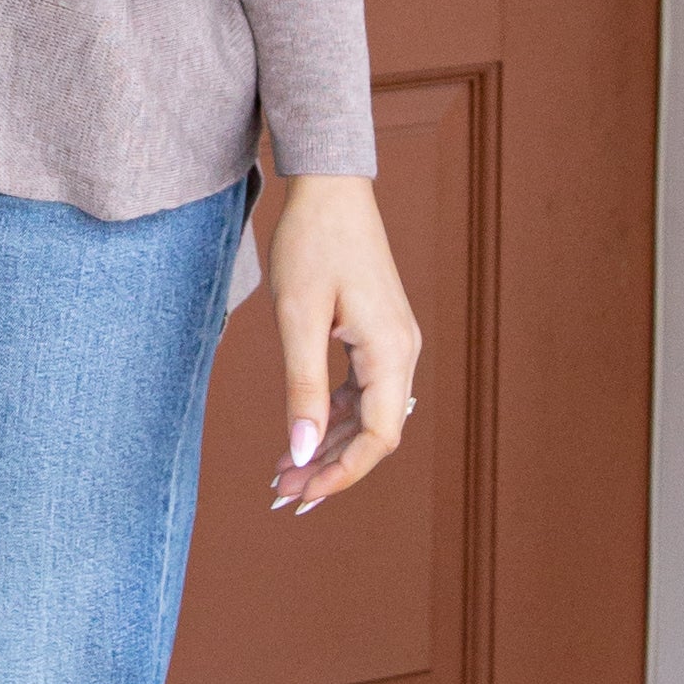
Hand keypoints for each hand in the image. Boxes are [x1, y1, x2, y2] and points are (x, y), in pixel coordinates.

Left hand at [269, 169, 417, 515]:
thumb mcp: (296, 317)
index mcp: (390, 350)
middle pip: (374, 433)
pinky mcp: (377, 334)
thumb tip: (300, 451)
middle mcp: (402, 351)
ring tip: (284, 473)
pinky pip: (361, 391)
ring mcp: (393, 342)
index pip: (377, 437)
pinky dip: (332, 417)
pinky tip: (302, 435)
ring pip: (367, 415)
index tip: (299, 494)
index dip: (340, 473)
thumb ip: (302, 387)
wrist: (328, 188)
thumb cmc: (310, 243)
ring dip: (328, 447)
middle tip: (281, 493)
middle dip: (329, 468)